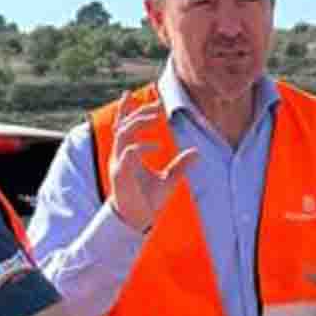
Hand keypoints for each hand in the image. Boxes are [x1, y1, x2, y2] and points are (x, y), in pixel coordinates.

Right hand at [107, 92, 197, 232]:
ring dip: (139, 122)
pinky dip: (141, 147)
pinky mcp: (121, 175)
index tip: (129, 93)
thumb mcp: (169, 180)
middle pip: (124, 125)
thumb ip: (180, 165)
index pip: (123, 126)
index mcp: (127, 154)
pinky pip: (128, 154)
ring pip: (123, 134)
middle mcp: (120, 156)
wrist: (136, 221)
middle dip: (140, 111)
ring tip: (158, 117)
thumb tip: (197, 153)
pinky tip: (158, 146)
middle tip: (159, 105)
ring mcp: (118, 164)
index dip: (126, 110)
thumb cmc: (147, 201)